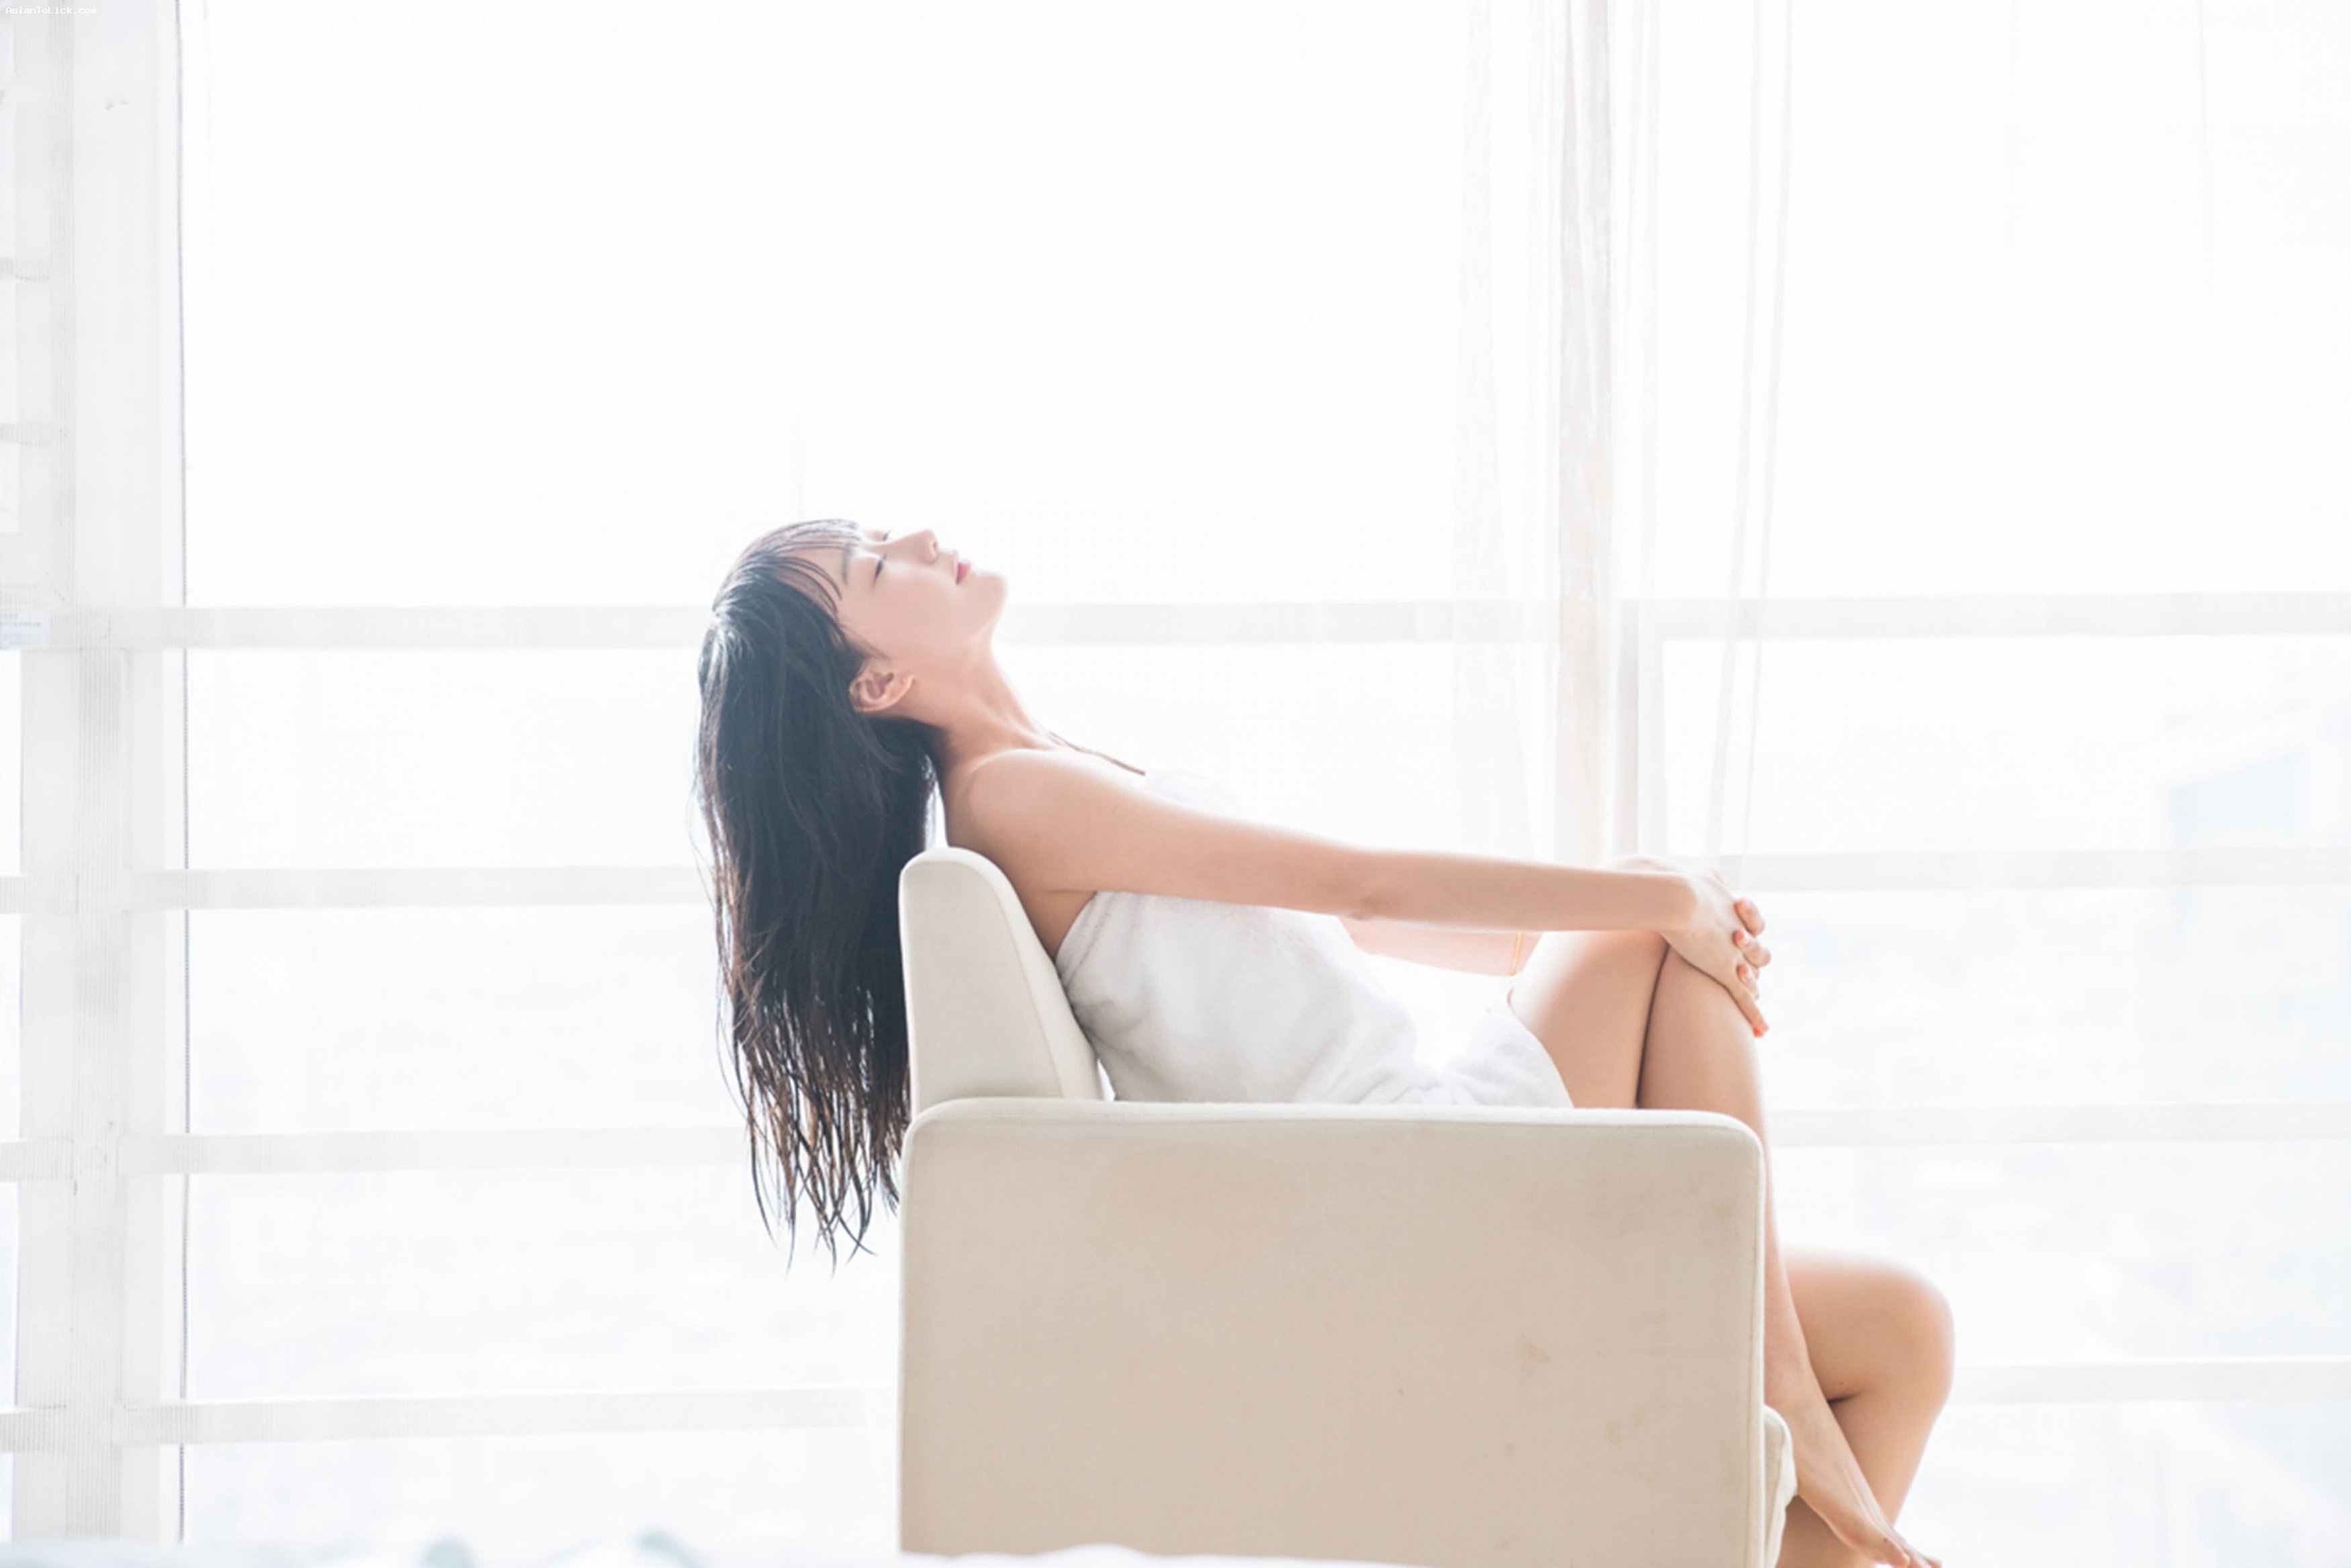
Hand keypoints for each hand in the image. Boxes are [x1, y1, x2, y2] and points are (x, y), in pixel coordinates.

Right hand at [1650, 863, 1769, 1034]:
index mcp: (1733, 909)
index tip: (1743, 943)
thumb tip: (1710, 870)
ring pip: (1753, 975)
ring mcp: (1735, 953)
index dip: (1748, 939)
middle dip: (1754, 963)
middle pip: (1757, 953)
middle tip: (1748, 972)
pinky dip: (1755, 1015)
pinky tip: (1762, 1032)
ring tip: (1754, 1000)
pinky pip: (1744, 997)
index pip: (1750, 927)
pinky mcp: (1726, 971)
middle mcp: (1740, 930)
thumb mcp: (1699, 875)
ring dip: (1753, 987)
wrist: (1674, 896)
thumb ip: (1707, 876)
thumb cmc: (1675, 883)